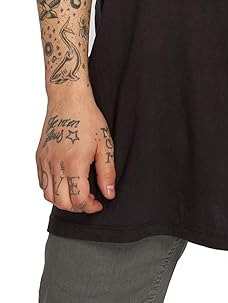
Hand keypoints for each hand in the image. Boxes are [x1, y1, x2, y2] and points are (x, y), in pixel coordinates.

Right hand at [35, 93, 115, 213]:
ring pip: (48, 195)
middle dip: (77, 207)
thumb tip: (109, 194)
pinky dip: (52, 189)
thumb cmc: (88, 117)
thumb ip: (107, 171)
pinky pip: (42, 182)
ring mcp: (45, 160)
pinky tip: (65, 181)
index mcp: (74, 162)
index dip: (90, 207)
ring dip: (63, 200)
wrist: (68, 98)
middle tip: (89, 200)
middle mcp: (56, 163)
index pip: (78, 199)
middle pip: (61, 202)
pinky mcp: (39, 156)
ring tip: (77, 192)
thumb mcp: (105, 144)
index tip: (98, 204)